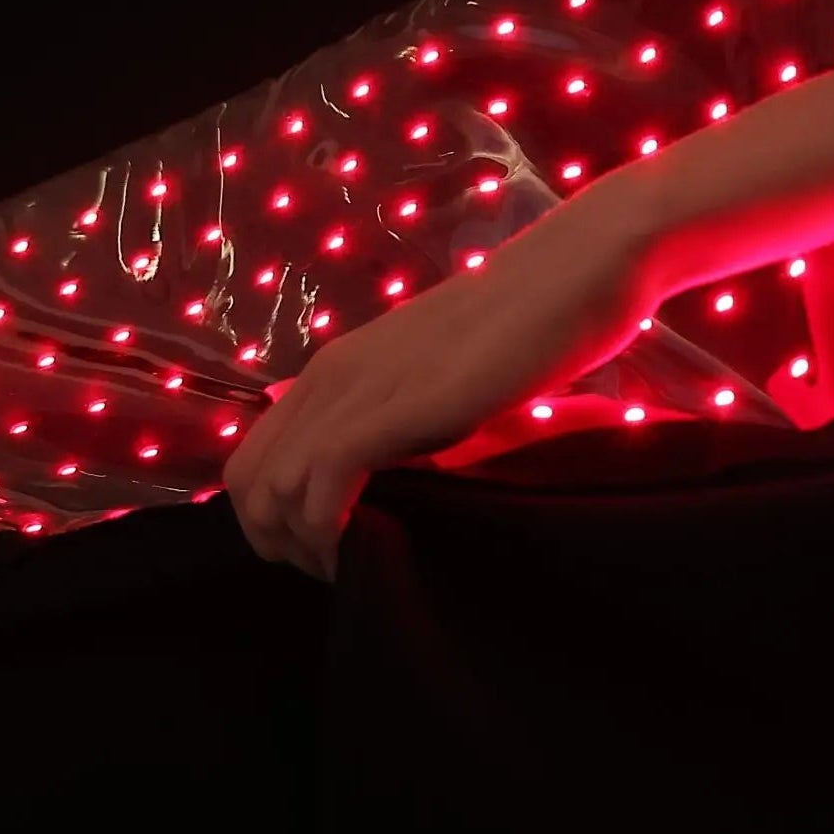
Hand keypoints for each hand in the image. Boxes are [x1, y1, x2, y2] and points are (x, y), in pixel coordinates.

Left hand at [222, 194, 648, 580]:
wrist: (585, 265)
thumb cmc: (534, 321)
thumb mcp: (447, 375)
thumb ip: (406, 413)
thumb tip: (387, 472)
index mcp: (338, 366)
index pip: (254, 460)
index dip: (274, 522)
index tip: (331, 549)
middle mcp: (335, 372)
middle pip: (248, 483)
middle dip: (278, 544)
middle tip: (340, 569)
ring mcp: (367, 384)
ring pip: (273, 487)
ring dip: (305, 546)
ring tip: (357, 566)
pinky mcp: (407, 401)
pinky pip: (324, 479)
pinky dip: (331, 530)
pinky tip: (370, 547)